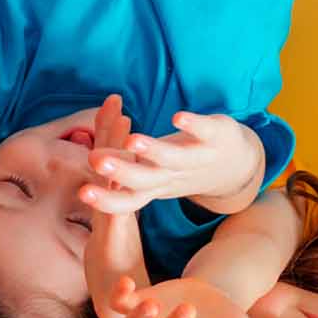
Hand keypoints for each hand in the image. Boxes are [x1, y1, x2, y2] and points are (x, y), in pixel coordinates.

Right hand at [80, 112, 261, 212]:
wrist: (235, 167)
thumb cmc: (181, 168)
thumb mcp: (150, 170)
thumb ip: (121, 163)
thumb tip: (91, 158)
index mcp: (154, 187)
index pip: (127, 200)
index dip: (106, 199)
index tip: (82, 193)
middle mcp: (172, 177)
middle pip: (144, 179)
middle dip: (120, 171)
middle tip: (96, 161)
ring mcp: (195, 158)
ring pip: (172, 158)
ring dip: (152, 149)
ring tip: (132, 140)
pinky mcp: (216, 137)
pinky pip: (203, 131)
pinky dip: (192, 124)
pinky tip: (177, 117)